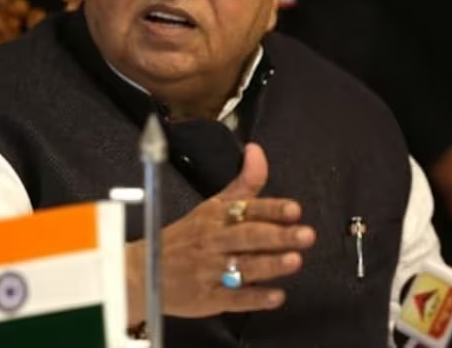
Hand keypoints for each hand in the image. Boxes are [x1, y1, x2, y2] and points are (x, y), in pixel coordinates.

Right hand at [125, 143, 315, 323]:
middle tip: (306, 235)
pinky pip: (234, 299)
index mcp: (215, 216)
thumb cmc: (185, 238)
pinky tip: (276, 297)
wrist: (146, 271)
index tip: (294, 209)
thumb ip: (242, 184)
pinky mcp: (208, 298)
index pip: (246, 209)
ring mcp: (210, 271)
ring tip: (295, 261)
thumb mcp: (211, 206)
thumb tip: (256, 151)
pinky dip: (256, 299)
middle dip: (279, 236)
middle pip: (248, 237)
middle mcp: (214, 241)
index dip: (271, 209)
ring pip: (244, 266)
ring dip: (271, 264)